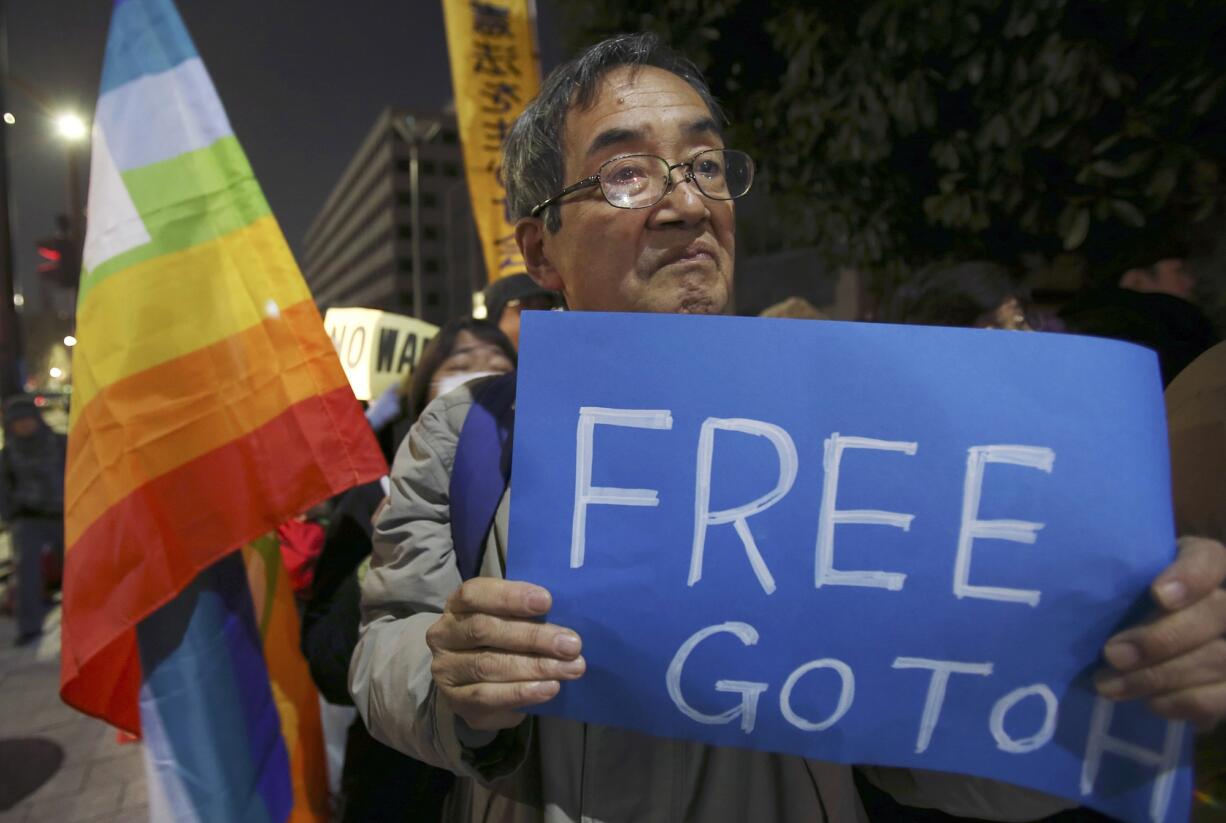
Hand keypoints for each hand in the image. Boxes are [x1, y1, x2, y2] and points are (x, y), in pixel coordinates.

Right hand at [426, 578, 584, 730]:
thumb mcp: (507, 618)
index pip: (475, 594)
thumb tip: (565, 619)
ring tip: (569, 668)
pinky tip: (549, 688)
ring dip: (535, 667)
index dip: (510, 597)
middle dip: (533, 637)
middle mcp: (443, 636)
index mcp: (456, 606)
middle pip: (484, 630)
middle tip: (571, 644)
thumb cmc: (499, 638)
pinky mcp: (456, 702)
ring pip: (488, 666)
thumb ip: (527, 613)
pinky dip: (522, 693)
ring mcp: (446, 671)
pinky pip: (488, 698)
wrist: (472, 680)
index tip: (547, 601)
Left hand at [1095, 536, 1225, 729]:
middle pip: (1215, 612)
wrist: (1142, 655)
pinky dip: (1181, 702)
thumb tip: (1075, 593)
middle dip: (1161, 638)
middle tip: (1112, 654)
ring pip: (1219, 659)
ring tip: (1109, 685)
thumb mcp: (1117, 588)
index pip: (1208, 558)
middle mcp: (1225, 603)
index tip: (1158, 594)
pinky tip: (1149, 702)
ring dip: (1159, 676)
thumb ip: (1114, 584)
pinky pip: (1219, 699)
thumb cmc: (1120, 608)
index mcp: (1200, 565)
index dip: (1191, 576)